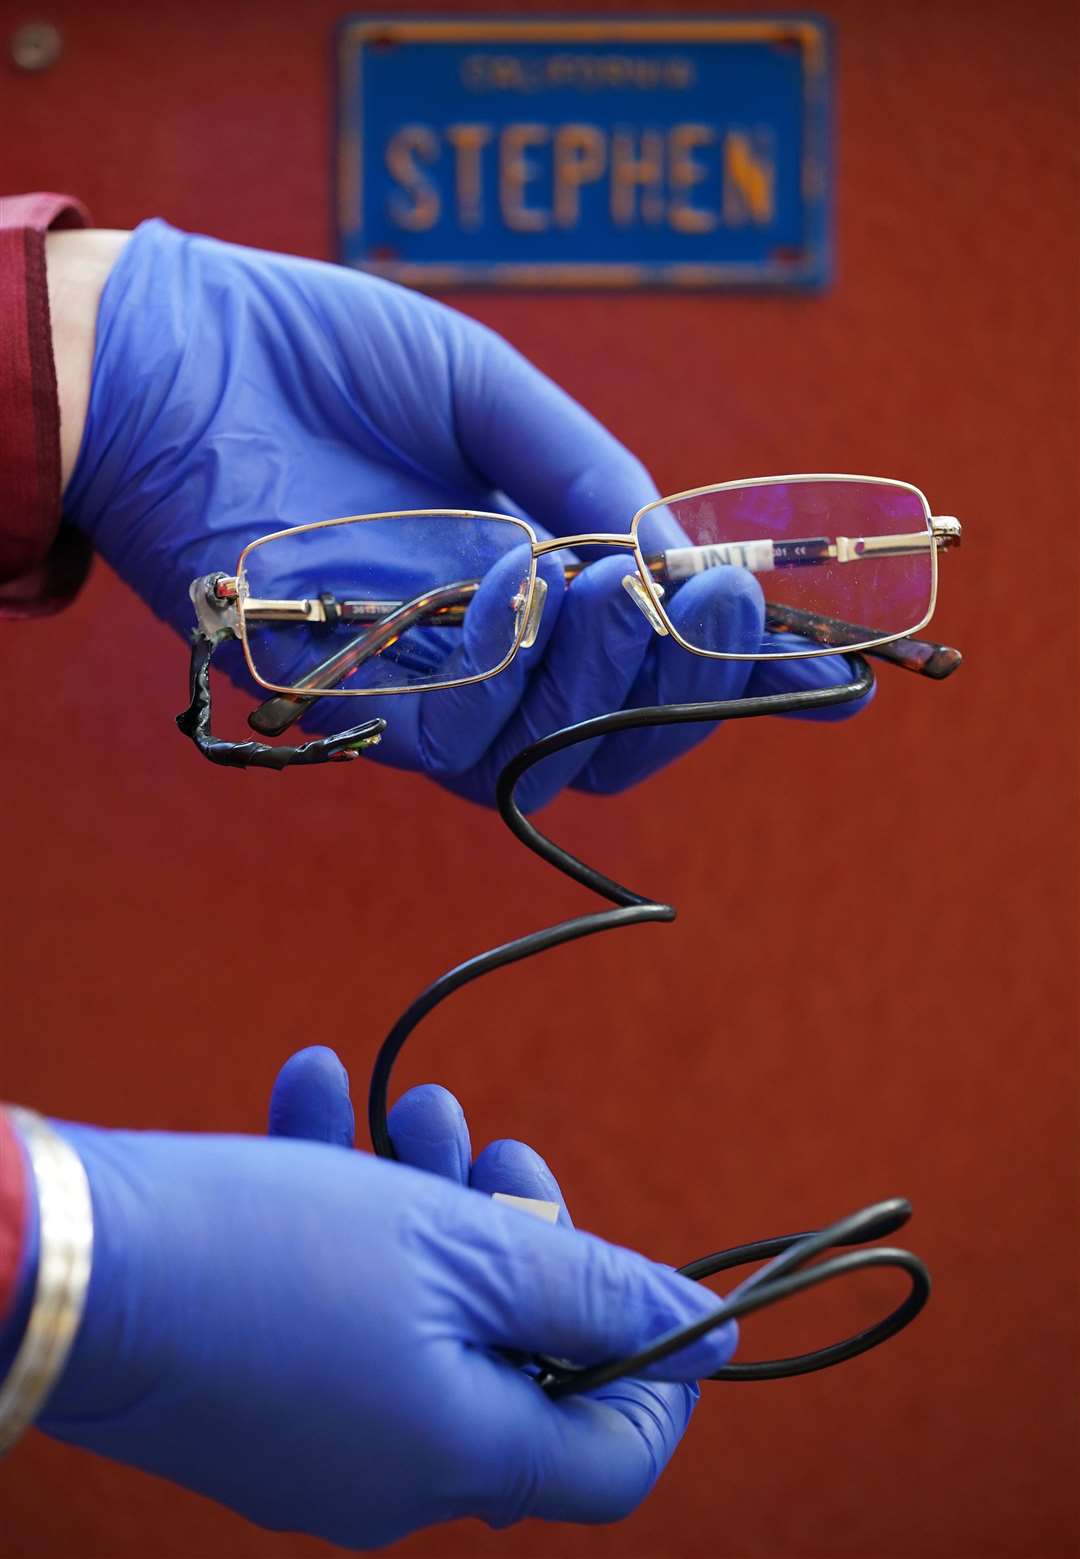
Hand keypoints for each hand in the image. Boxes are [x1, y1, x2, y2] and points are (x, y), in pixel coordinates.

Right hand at [37, 1051, 735, 1548]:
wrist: (70, 1264)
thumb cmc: (278, 1253)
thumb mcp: (466, 1252)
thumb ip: (597, 1295)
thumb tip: (710, 1332)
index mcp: (465, 1456)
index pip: (614, 1457)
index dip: (650, 1364)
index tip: (630, 1265)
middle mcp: (396, 1471)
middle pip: (513, 1356)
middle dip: (515, 1232)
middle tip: (487, 1144)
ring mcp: (319, 1434)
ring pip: (420, 1311)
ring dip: (424, 1196)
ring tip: (398, 1105)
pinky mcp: (255, 1387)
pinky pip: (332, 1307)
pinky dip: (340, 1209)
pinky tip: (312, 1097)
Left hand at [62, 220, 868, 809]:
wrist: (180, 354)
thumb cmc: (324, 360)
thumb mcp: (489, 392)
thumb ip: (587, 472)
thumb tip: (682, 559)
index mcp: (536, 581)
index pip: (656, 660)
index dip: (747, 680)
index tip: (839, 682)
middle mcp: (492, 652)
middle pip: (624, 729)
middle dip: (697, 676)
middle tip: (726, 599)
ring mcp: (426, 688)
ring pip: (560, 747)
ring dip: (616, 675)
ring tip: (625, 583)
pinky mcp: (355, 706)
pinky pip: (462, 738)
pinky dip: (516, 673)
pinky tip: (522, 582)